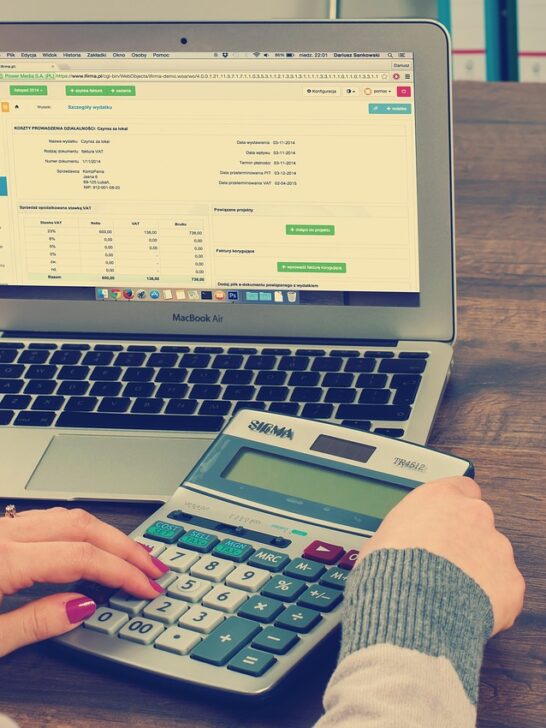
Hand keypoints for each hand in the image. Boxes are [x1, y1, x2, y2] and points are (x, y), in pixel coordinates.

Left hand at [0, 506, 168, 655]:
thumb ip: (34, 623)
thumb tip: (82, 608)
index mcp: (4, 561)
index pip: (82, 557)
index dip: (122, 572)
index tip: (146, 588)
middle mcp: (4, 535)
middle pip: (82, 527)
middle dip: (125, 548)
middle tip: (153, 567)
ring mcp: (0, 528)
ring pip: (67, 516)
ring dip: (105, 534)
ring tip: (130, 553)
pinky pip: (47, 518)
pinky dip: (78, 529)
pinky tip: (90, 542)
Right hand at [356, 477, 524, 635]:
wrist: (411, 607)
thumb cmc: (390, 571)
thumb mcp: (379, 539)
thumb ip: (402, 533)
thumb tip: (396, 546)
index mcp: (440, 498)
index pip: (461, 487)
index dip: (454, 507)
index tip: (447, 521)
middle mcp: (473, 515)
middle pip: (478, 523)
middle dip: (465, 541)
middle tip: (444, 564)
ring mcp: (496, 547)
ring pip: (493, 556)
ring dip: (478, 570)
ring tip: (452, 593)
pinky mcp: (510, 580)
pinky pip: (504, 589)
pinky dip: (490, 599)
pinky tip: (466, 610)